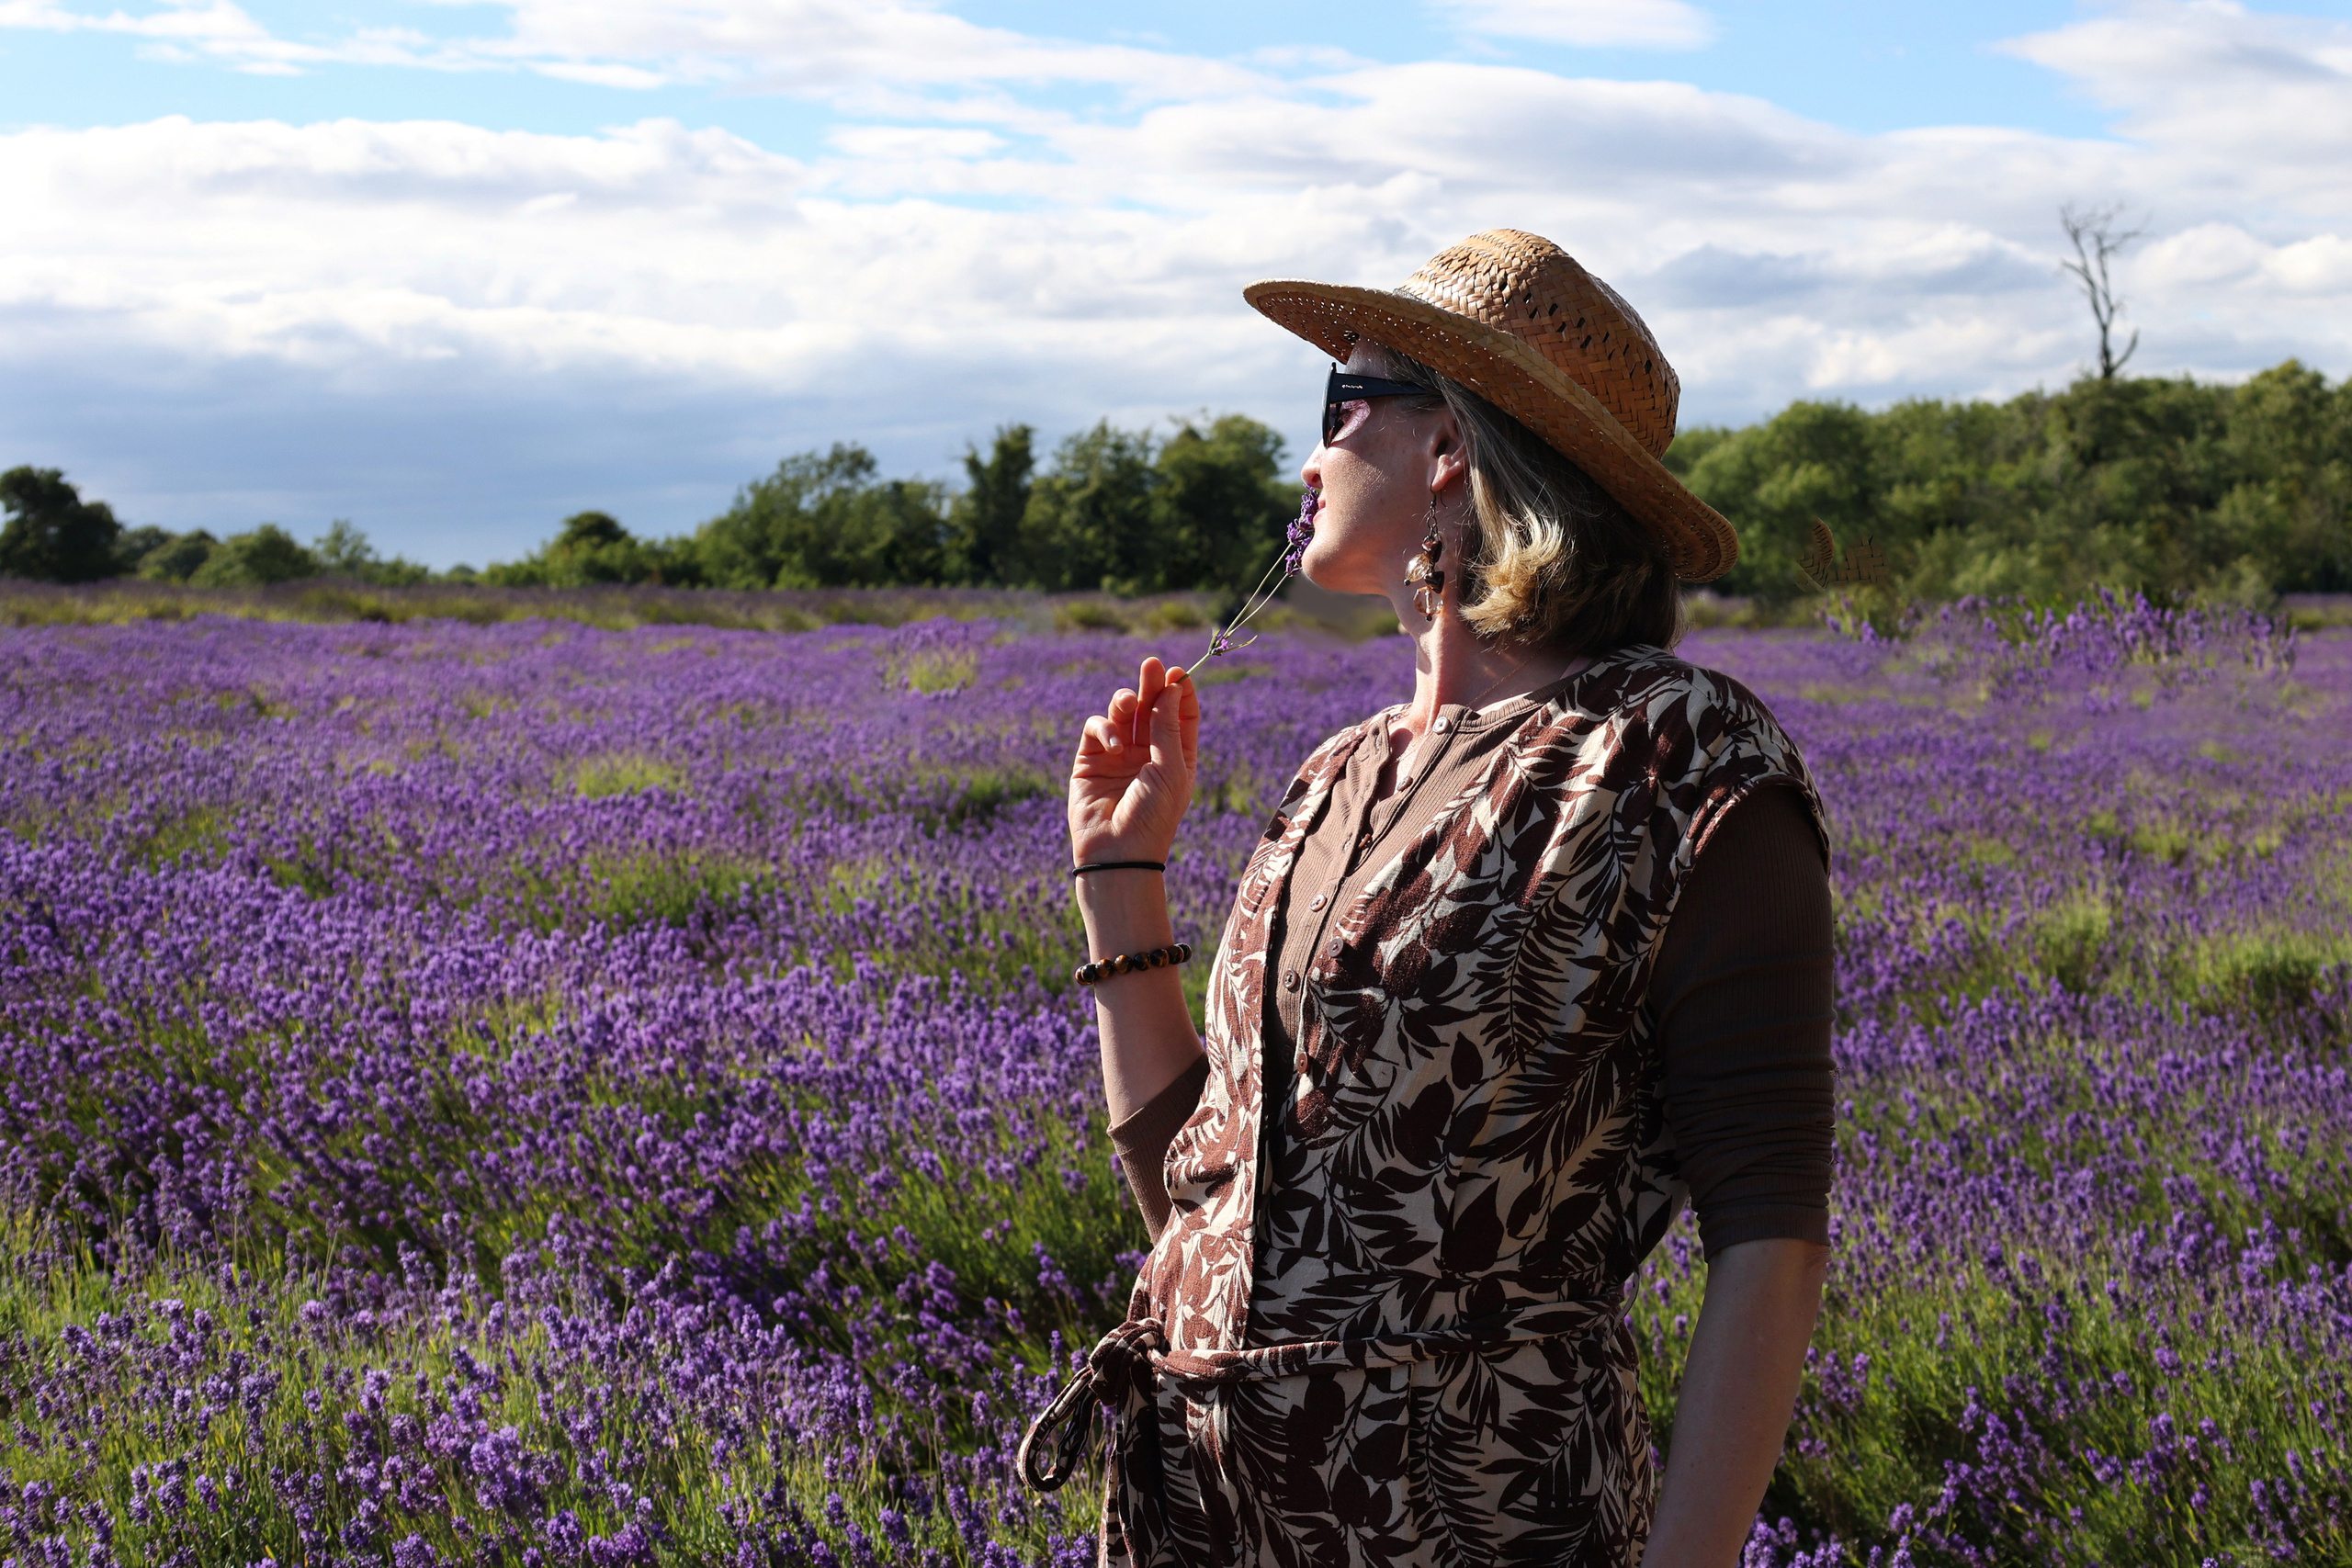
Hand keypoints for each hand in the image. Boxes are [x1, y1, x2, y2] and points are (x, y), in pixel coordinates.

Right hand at [1068, 655, 1199, 866]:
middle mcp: (1148, 752)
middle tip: (1152, 665)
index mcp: (1176, 756)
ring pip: (1121, 711)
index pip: (1181, 714)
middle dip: (1152, 684)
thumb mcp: (1171, 769)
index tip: (1179, 673)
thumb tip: (1172, 687)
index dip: (1180, 692)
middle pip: (1151, 706)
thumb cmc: (1153, 817)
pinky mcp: (1090, 760)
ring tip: (1129, 702)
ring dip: (1126, 699)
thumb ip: (1168, 726)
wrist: (1118, 853)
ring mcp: (1118, 755)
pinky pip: (1096, 728)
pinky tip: (1114, 745)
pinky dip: (1104, 728)